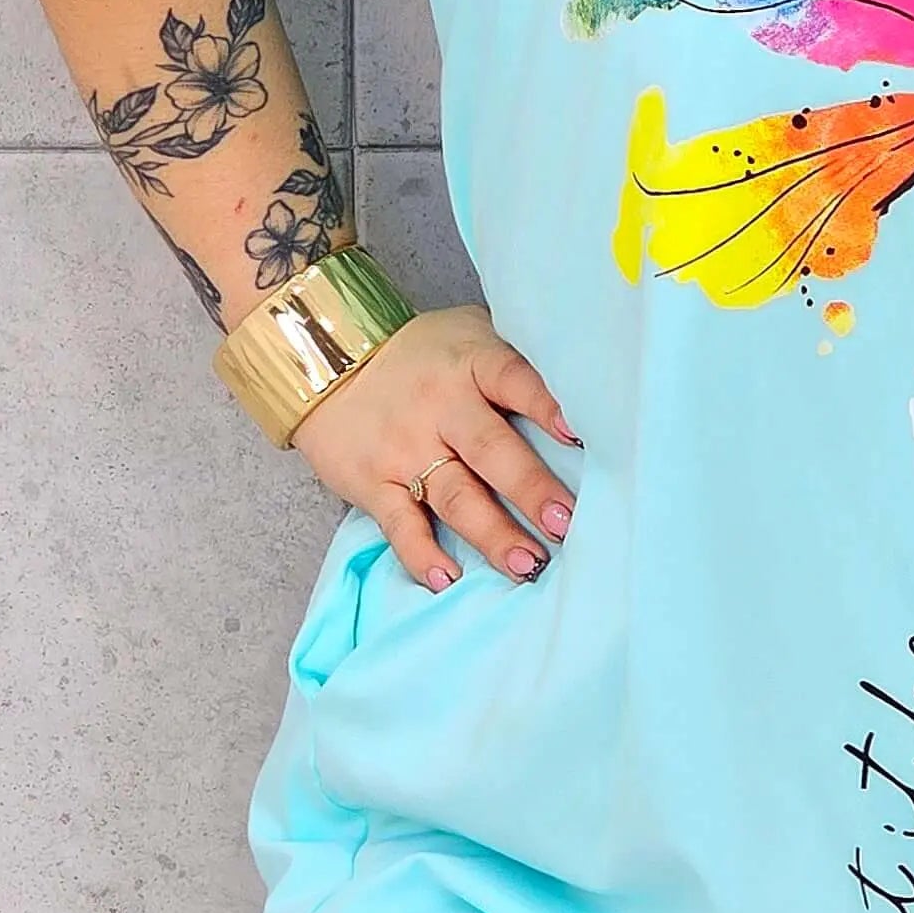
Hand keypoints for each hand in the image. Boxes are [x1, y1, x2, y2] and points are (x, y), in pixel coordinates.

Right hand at [289, 301, 581, 590]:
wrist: (328, 360)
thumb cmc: (422, 354)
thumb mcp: (469, 332)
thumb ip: (515, 357)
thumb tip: (585, 388)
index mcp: (472, 364)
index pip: (514, 380)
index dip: (545, 405)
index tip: (578, 434)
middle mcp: (440, 407)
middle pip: (489, 450)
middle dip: (530, 488)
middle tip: (565, 524)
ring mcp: (404, 448)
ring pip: (454, 496)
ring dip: (492, 534)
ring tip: (527, 565)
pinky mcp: (372, 483)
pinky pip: (399, 524)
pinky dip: (421, 554)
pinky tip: (446, 579)